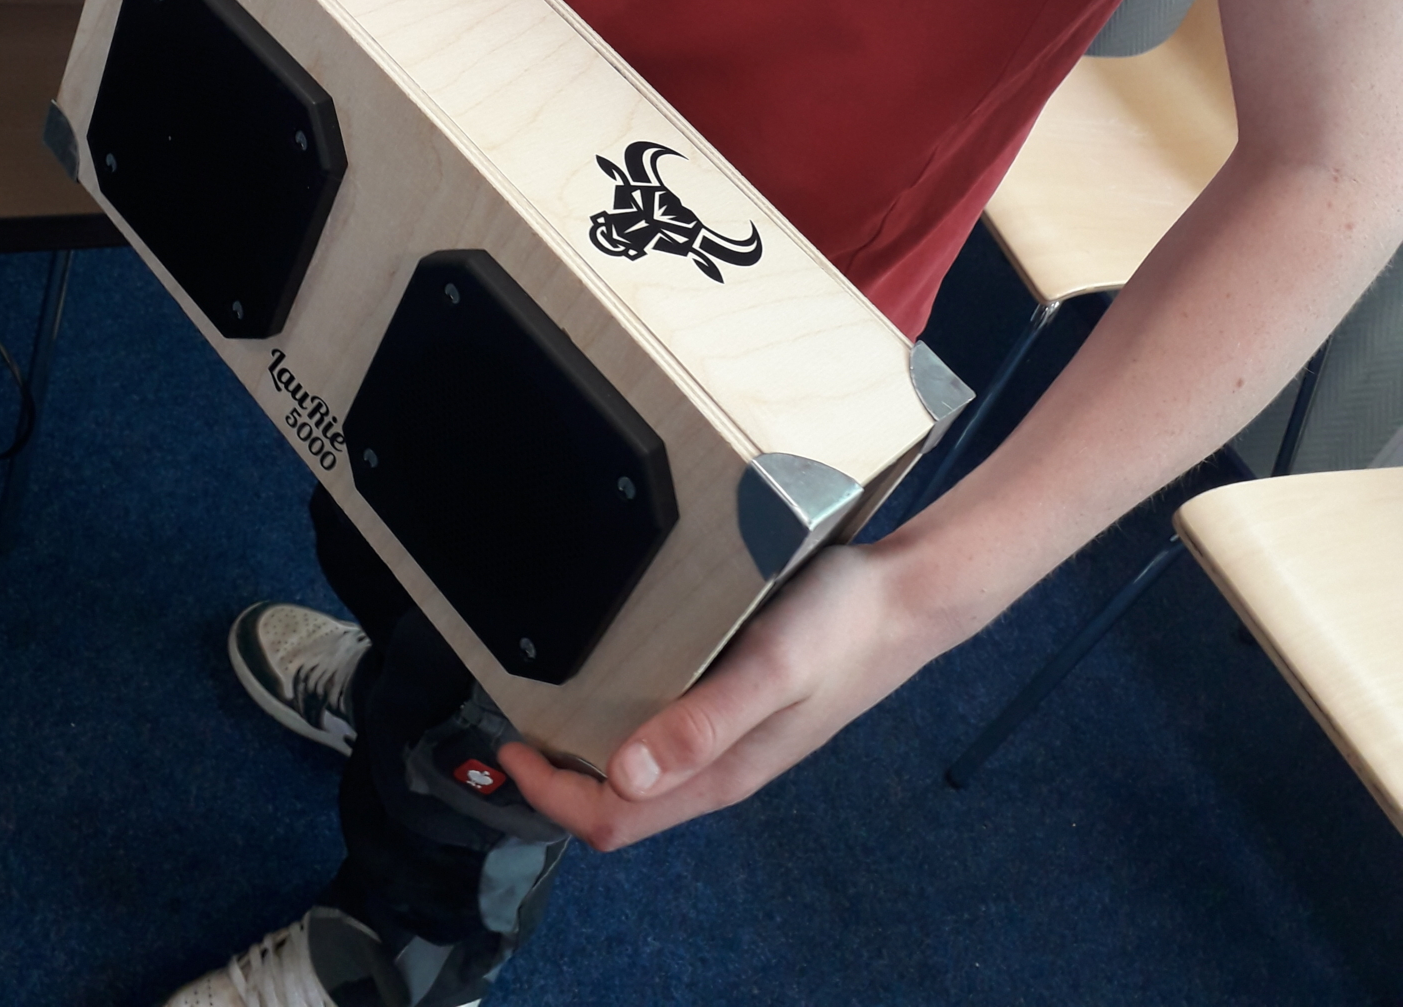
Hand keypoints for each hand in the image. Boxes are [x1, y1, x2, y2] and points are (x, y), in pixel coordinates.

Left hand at [498, 540, 930, 849]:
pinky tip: (619, 677)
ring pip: (646, 772)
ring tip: (551, 703)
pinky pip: (672, 734)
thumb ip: (703, 721)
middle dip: (559, 781)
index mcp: (721, 772)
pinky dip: (628, 721)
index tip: (507, 747)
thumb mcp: (770, 666)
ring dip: (591, 753)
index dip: (549, 795)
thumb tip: (624, 774)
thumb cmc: (841, 627)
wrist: (910, 598)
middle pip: (623, 805)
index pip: (613, 819)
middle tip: (515, 726)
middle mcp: (724, 766)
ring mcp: (736, 739)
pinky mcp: (746, 707)